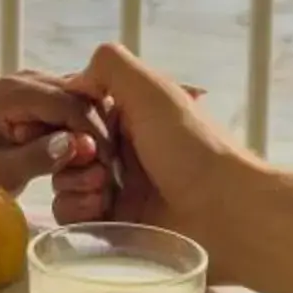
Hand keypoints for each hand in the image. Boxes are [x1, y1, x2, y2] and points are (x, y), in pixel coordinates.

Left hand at [0, 70, 113, 197]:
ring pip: (85, 100)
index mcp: (14, 92)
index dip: (94, 134)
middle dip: (98, 132)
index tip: (107, 166)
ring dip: (93, 130)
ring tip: (94, 163)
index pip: (70, 104)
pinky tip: (83, 154)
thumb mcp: (0, 172)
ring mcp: (37, 82)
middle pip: (83, 97)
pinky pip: (77, 105)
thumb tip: (77, 143)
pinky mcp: (44, 92)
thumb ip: (36, 158)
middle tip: (106, 167)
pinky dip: (84, 129)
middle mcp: (28, 78)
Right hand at [50, 44, 248, 239]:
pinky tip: (101, 209)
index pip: (76, 112)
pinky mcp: (117, 227)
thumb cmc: (193, 147)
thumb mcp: (153, 90)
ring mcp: (119, 190)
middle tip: (97, 162)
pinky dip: (78, 212)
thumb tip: (72, 82)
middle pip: (66, 149)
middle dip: (69, 155)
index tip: (75, 128)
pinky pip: (75, 219)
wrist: (227, 211)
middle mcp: (124, 151)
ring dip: (72, 185)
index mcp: (132, 116)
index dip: (66, 120)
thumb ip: (109, 65)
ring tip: (102, 189)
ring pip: (65, 184)